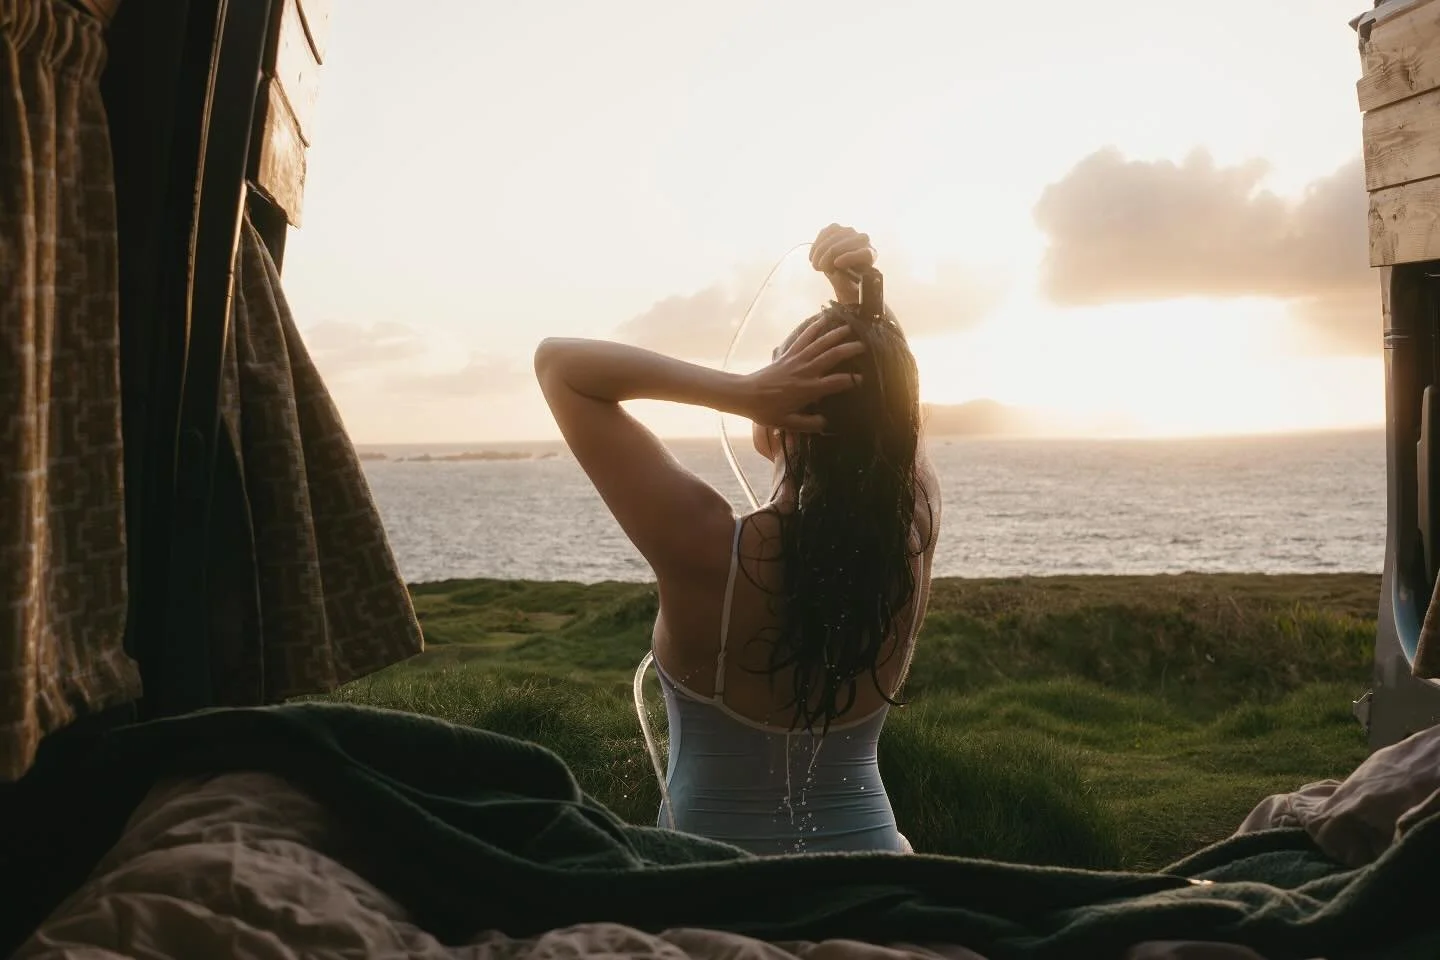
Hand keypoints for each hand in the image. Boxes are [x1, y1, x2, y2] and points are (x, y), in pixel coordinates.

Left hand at [741, 316, 864, 432]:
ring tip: (848, 328)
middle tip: (863, 346)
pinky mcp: (788, 354)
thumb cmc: (767, 411)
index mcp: (808, 389)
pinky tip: (822, 319)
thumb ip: (809, 424)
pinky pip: (803, 337)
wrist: (746, 395)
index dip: (851, 380)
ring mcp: (796, 360)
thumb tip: (826, 423)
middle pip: (831, 356)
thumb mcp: (788, 423)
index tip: (862, 379)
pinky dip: (813, 327)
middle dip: (849, 349)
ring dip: (835, 334)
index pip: (836, 382)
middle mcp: (805, 371)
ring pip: (819, 343)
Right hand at [810, 224, 876, 303]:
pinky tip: (813, 256)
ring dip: (821, 251)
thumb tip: (835, 272)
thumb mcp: (847, 289)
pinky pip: (825, 233)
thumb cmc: (847, 282)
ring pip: (834, 236)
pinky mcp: (836, 228)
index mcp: (871, 256)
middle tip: (818, 267)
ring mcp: (850, 232)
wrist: (840, 271)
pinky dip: (817, 245)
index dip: (850, 257)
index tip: (836, 264)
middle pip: (846, 243)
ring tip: (815, 265)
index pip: (865, 253)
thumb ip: (843, 282)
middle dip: (829, 255)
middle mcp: (863, 240)